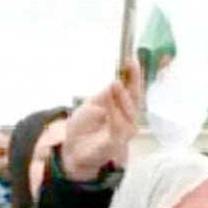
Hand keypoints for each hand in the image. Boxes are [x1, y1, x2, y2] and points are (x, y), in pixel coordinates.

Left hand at [61, 60, 142, 179]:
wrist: (72, 149)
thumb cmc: (84, 127)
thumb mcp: (93, 103)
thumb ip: (106, 94)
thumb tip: (118, 79)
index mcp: (123, 109)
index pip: (133, 91)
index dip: (134, 76)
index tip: (132, 58)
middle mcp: (128, 120)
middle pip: (136, 100)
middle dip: (134, 83)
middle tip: (129, 66)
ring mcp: (124, 133)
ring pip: (129, 113)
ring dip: (122, 98)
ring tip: (115, 84)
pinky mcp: (116, 144)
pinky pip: (119, 129)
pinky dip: (115, 116)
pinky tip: (108, 106)